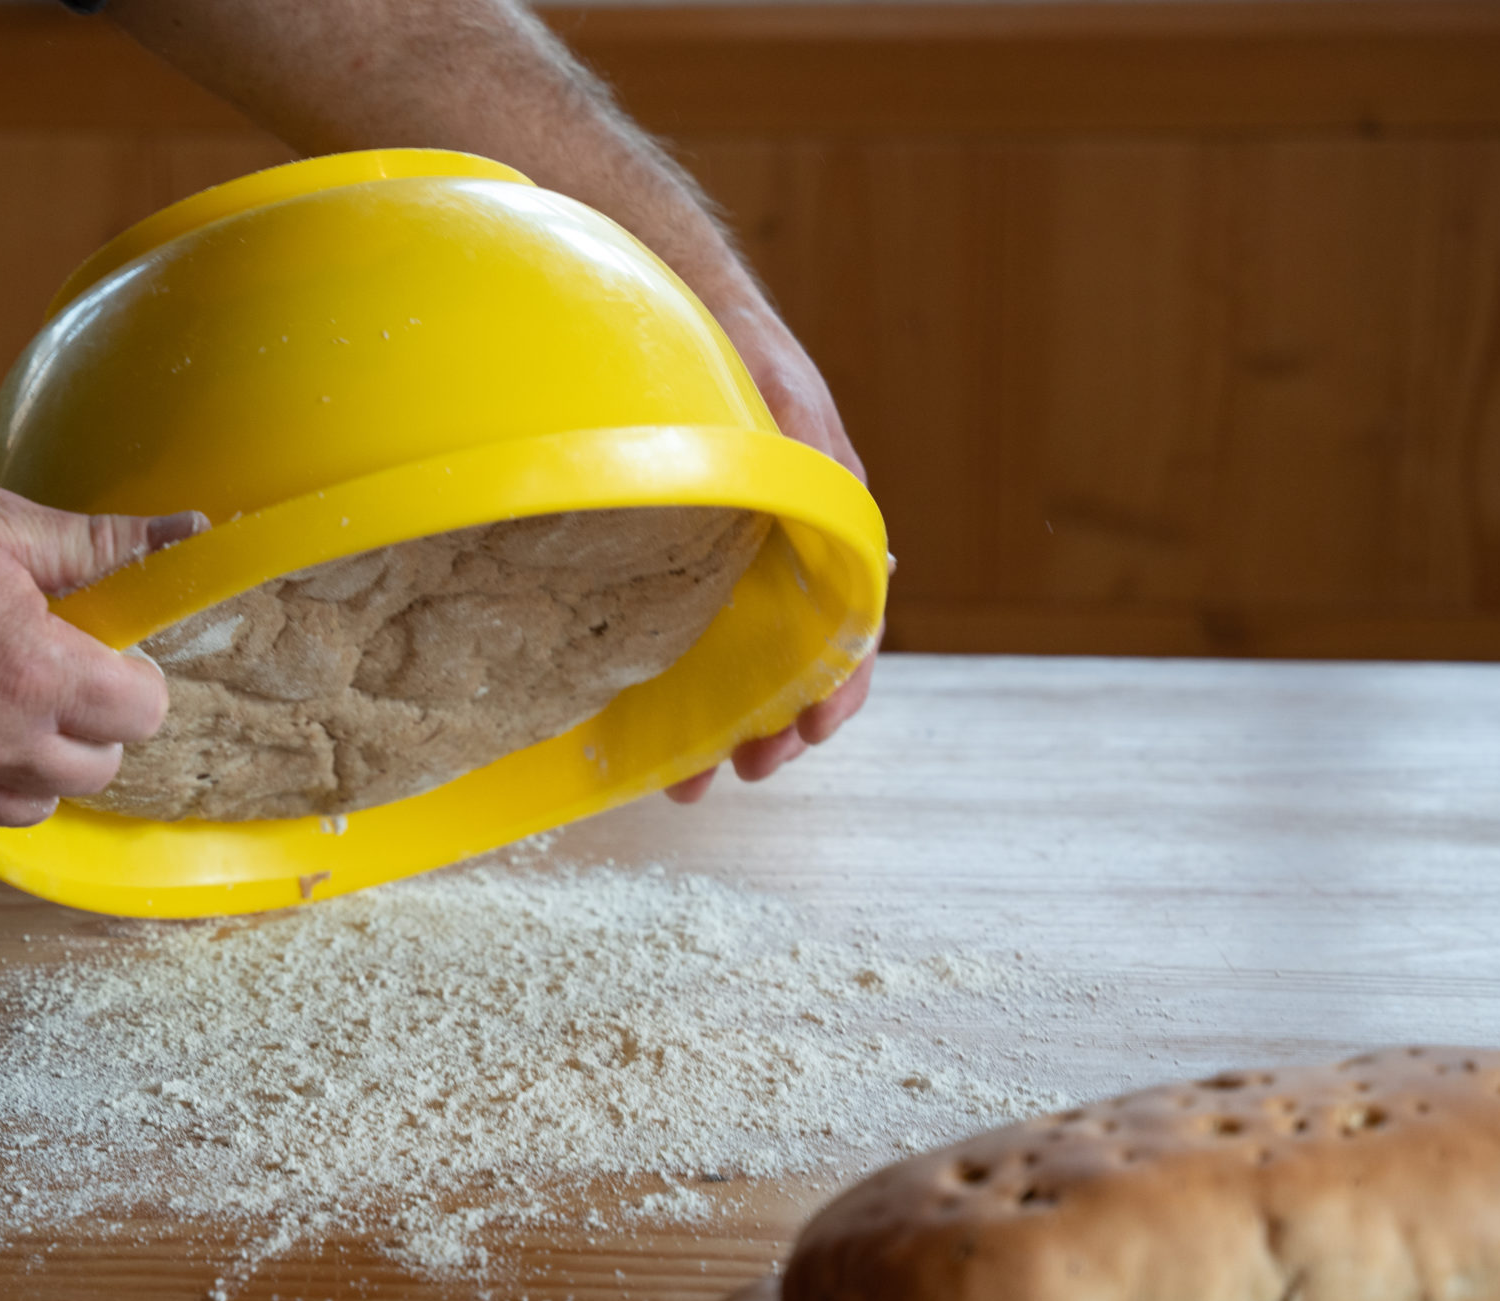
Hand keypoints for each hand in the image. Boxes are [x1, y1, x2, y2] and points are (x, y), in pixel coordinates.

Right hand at [0, 460, 201, 837]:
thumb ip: (94, 542)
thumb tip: (184, 534)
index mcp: (31, 671)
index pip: (144, 711)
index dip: (135, 671)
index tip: (106, 640)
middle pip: (102, 764)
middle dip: (97, 715)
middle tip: (57, 658)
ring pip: (43, 802)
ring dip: (46, 758)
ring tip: (10, 697)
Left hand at [665, 293, 878, 803]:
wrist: (661, 317)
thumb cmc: (733, 352)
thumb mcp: (776, 391)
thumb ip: (808, 446)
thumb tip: (843, 503)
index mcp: (823, 529)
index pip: (851, 623)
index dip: (841, 682)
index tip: (817, 727)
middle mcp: (782, 561)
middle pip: (795, 665)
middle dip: (778, 727)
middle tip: (751, 769)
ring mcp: (727, 576)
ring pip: (738, 672)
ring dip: (724, 731)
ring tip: (693, 783)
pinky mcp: (675, 580)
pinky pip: (682, 652)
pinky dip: (674, 702)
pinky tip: (648, 744)